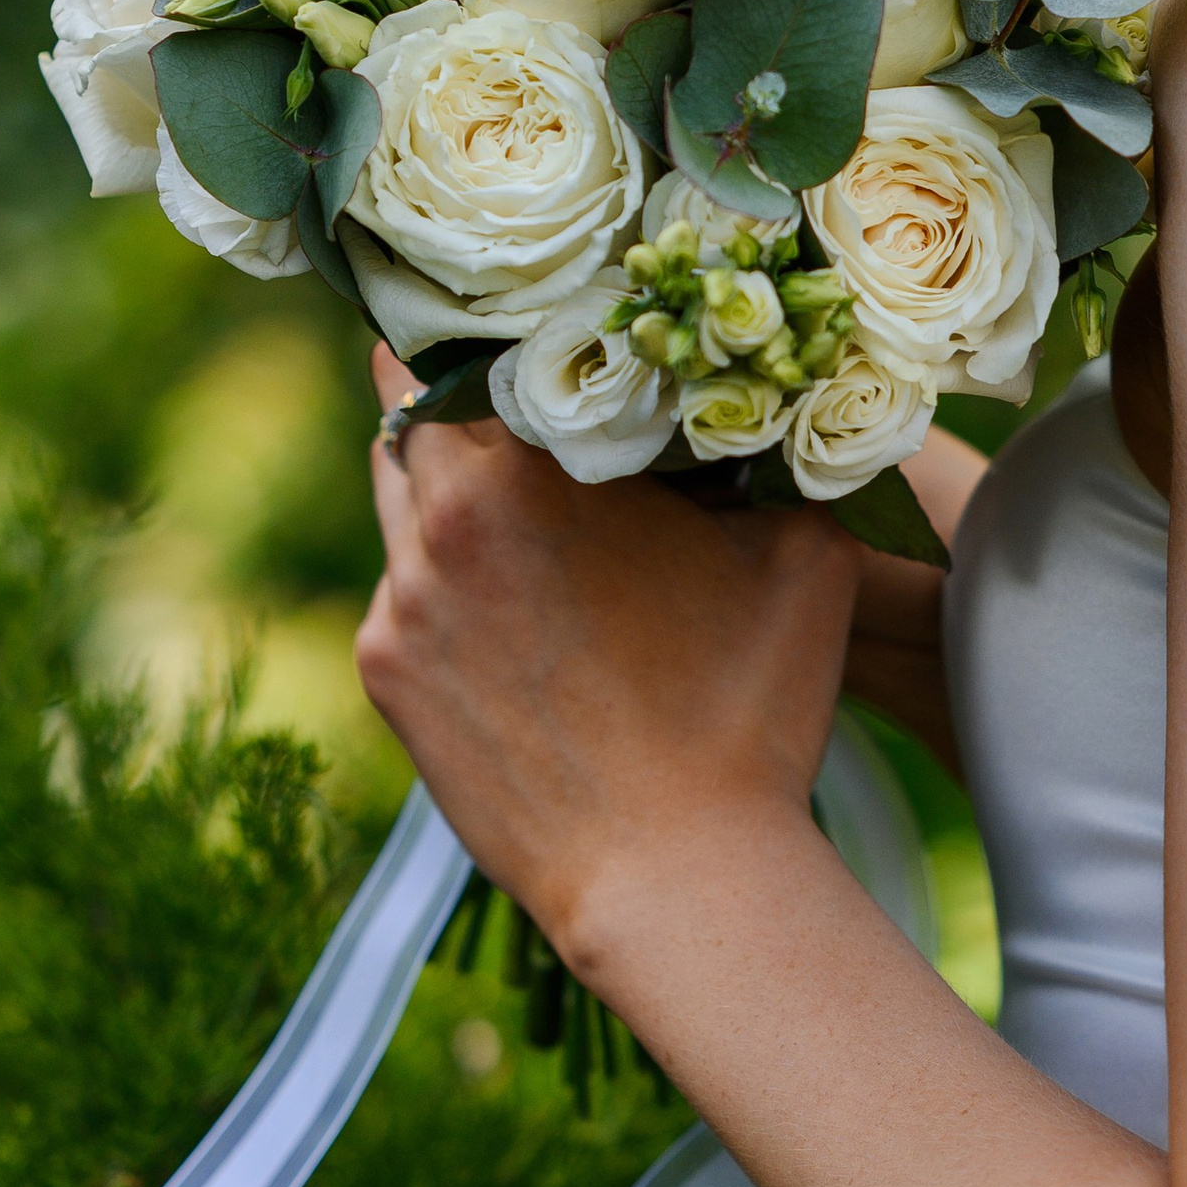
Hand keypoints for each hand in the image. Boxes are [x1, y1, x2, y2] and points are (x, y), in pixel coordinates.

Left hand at [357, 349, 861, 967]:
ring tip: (507, 485)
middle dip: (459, 386)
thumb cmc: (748, 707)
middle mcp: (442, 516)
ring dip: (443, 475)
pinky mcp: (383, 672)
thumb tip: (767, 389)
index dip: (500, 316)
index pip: (480, 340)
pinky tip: (509, 603)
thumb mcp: (802, 549)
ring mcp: (399, 600)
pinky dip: (444, 575)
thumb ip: (769, 448)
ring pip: (400, 492)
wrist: (674, 878)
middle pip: (417, 403)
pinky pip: (402, 587)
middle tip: (507, 372)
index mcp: (530, 462)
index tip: (531, 308)